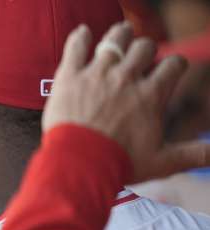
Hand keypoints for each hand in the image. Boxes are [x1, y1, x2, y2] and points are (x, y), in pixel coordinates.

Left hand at [43, 21, 209, 182]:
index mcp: (151, 95)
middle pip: (144, 47)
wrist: (77, 165)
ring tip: (122, 34)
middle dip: (146, 50)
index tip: (171, 70)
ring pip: (114, 40)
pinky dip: (80, 37)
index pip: (174, 65)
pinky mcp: (70, 77)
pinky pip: (76, 47)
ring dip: (120, 35)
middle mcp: (126, 78)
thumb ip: (192, 154)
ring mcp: (97, 74)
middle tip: (141, 57)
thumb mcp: (162, 162)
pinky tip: (83, 32)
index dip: (175, 66)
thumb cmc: (119, 164)